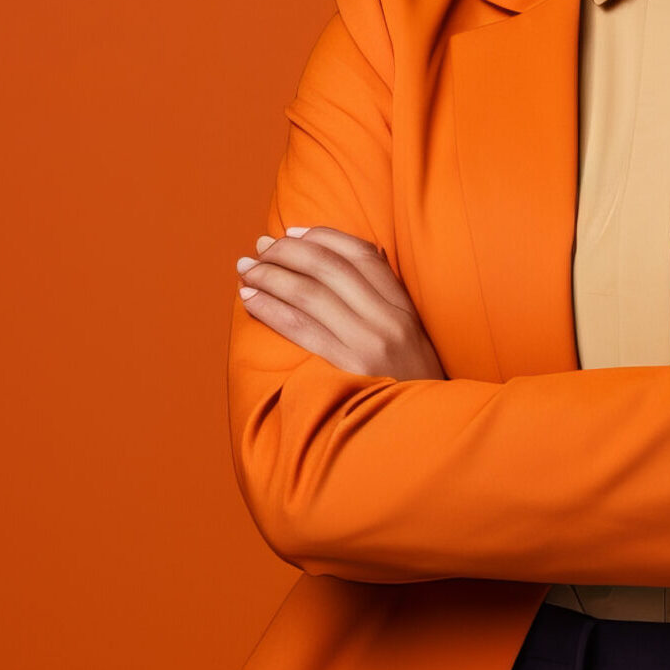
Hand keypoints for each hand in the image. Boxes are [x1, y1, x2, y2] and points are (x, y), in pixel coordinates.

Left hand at [237, 226, 446, 380]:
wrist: (425, 436)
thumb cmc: (409, 387)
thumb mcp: (411, 338)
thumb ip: (387, 301)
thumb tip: (363, 257)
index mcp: (404, 307)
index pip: (361, 254)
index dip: (321, 237)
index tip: (289, 233)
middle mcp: (389, 319)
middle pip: (330, 267)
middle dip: (287, 252)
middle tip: (258, 248)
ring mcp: (370, 344)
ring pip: (310, 293)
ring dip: (270, 275)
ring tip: (245, 270)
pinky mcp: (349, 369)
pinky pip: (301, 328)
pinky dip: (270, 308)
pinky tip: (249, 299)